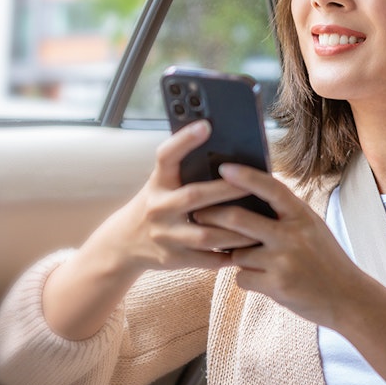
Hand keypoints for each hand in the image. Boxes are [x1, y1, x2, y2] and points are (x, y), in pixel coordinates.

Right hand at [93, 120, 263, 273]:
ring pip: (207, 235)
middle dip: (226, 190)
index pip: (166, 156)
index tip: (206, 125)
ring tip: (262, 223)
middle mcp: (158, 207)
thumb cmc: (156, 204)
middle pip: (194, 196)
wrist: (124, 243)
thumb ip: (184, 170)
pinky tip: (250, 249)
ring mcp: (165, 236)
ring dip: (237, 230)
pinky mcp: (174, 259)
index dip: (184, 139)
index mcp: (157, 183)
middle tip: (254, 184)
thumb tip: (221, 146)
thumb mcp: (161, 184)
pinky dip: (230, 255)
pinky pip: (208, 259)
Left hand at [196, 162, 385, 384]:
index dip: (245, 176)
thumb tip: (248, 197)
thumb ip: (285, 215)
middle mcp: (292, 236)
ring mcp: (283, 262)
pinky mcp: (276, 286)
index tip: (223, 168)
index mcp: (302, 216)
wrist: (348, 298)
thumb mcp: (312, 228)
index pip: (270, 188)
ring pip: (237, 254)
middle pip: (238, 219)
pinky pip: (242, 278)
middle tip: (198, 213)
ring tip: (256, 262)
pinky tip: (265, 281)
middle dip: (212, 215)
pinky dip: (247, 279)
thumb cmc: (325, 259)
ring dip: (237, 257)